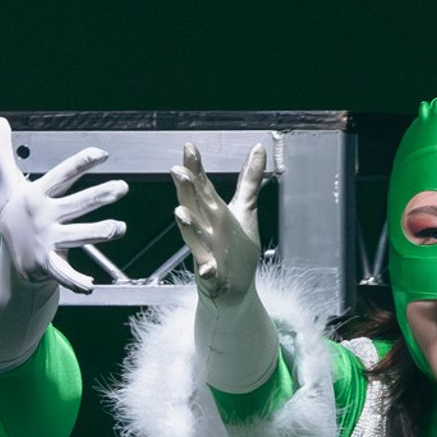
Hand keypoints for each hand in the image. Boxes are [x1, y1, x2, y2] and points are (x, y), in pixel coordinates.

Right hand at [0, 116, 128, 293]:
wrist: (9, 259)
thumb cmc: (14, 218)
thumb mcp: (7, 184)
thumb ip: (3, 153)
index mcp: (36, 196)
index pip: (62, 175)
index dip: (81, 163)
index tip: (102, 153)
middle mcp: (43, 217)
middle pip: (75, 204)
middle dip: (99, 196)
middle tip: (122, 187)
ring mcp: (46, 241)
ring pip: (77, 235)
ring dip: (98, 233)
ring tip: (118, 228)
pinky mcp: (48, 264)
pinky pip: (63, 274)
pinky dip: (75, 281)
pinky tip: (89, 285)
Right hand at [170, 141, 267, 300]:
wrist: (231, 288)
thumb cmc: (234, 247)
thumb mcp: (244, 209)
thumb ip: (249, 180)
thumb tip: (258, 147)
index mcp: (212, 213)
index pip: (202, 187)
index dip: (195, 168)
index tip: (189, 147)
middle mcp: (205, 229)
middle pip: (194, 207)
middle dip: (186, 191)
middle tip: (177, 171)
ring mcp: (206, 252)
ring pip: (194, 238)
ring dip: (188, 226)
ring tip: (180, 213)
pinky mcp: (211, 276)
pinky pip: (208, 272)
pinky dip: (207, 270)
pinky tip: (208, 269)